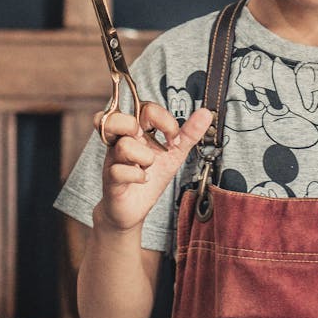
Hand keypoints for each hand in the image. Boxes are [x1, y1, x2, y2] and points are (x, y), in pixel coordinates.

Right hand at [94, 103, 213, 233]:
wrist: (134, 209)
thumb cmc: (151, 176)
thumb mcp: (174, 153)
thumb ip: (189, 133)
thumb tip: (205, 113)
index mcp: (137, 131)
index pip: (145, 108)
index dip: (164, 119)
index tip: (174, 138)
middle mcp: (121, 141)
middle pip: (118, 118)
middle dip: (139, 128)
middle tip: (148, 142)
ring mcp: (114, 160)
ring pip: (124, 146)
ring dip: (145, 157)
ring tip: (148, 167)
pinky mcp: (111, 180)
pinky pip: (119, 171)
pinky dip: (137, 176)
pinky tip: (143, 180)